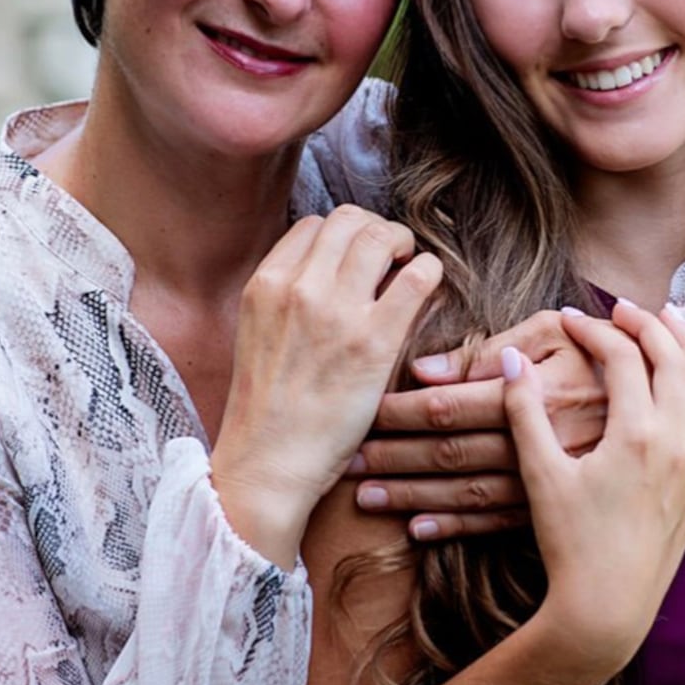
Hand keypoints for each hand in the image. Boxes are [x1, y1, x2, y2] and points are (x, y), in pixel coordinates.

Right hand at [211, 208, 443, 563]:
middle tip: (391, 256)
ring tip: (409, 269)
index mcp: (265, 284)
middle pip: (350, 220)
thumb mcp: (257, 335)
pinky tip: (426, 291)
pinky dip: (428, 273)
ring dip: (403, 245)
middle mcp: (298, 288)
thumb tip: (329, 273)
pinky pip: (418, 277)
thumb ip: (286, 299)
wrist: (268, 463)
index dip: (343, 237)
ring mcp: (337, 312)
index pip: (314, 225)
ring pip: (383, 236)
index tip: (357, 259)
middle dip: (377, 231)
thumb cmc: (267, 411)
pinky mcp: (374, 341)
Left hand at [351, 309, 607, 539]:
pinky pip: (497, 522)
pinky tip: (416, 530)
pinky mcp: (555, 503)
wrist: (666, 399)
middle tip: (346, 462)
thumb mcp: (555, 331)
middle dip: (393, 458)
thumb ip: (493, 349)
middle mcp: (537, 441)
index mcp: (532, 393)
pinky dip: (454, 528)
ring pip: (466, 493)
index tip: (362, 413)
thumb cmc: (599, 353)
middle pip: (449, 453)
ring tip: (365, 498)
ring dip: (412, 496)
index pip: (449, 405)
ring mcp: (547, 478)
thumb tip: (426, 371)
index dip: (401, 412)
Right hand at [506, 303, 684, 682]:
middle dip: (648, 324)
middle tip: (621, 309)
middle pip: (672, 360)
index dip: (594, 329)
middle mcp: (674, 442)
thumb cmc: (569, 544)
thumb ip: (525, 412)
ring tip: (675, 322)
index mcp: (635, 432)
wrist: (604, 609)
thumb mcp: (539, 475)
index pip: (621, 356)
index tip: (568, 319)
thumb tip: (513, 358)